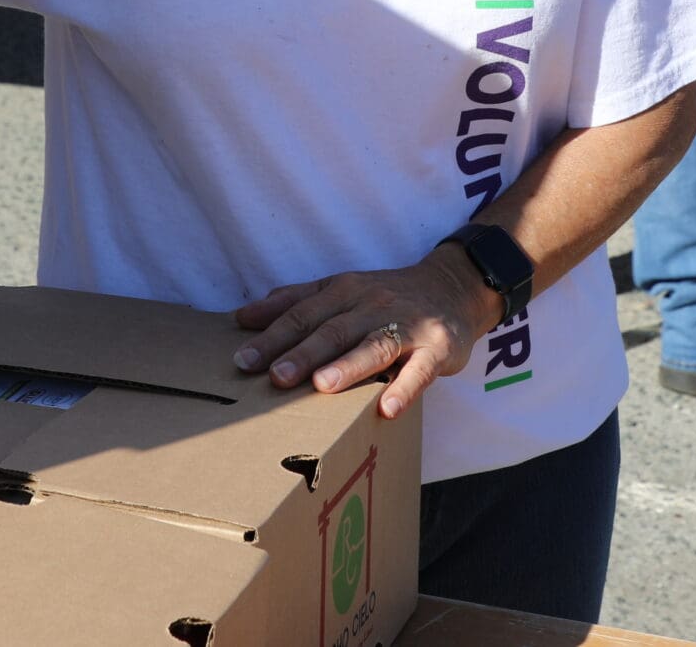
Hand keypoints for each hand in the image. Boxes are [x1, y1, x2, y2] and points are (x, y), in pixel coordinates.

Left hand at [233, 246, 501, 419]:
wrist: (452, 287)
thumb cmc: (384, 297)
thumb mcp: (339, 289)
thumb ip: (294, 302)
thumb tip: (243, 318)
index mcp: (344, 291)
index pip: (303, 313)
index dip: (273, 336)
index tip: (243, 360)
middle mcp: (372, 304)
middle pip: (333, 329)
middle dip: (303, 352)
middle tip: (275, 376)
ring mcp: (407, 325)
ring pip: (374, 345)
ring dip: (348, 365)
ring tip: (322, 385)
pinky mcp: (437, 347)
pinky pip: (420, 370)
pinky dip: (404, 389)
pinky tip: (386, 408)